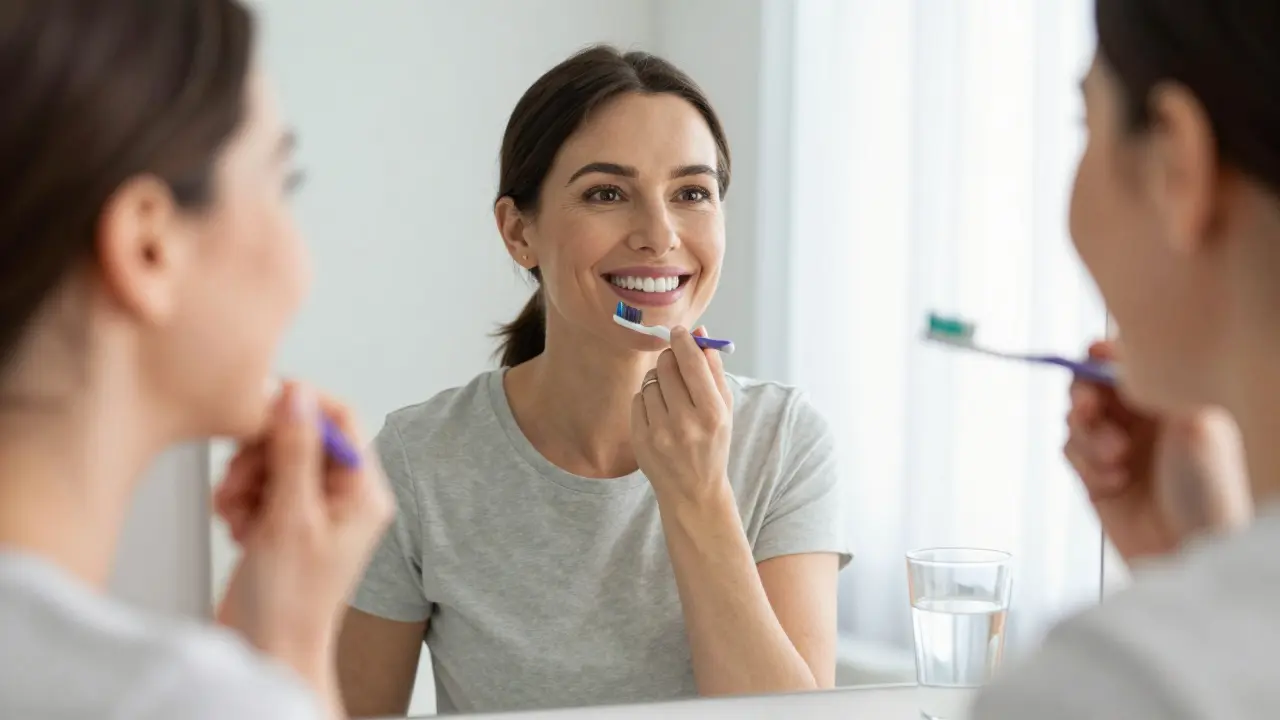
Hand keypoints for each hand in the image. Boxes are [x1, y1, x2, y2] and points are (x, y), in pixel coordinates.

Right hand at [212, 381, 393, 706]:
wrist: (268, 652)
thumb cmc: (290, 602)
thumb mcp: (292, 517)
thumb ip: (295, 451)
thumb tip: (298, 396)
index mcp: (363, 492)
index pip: (341, 420)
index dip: (301, 406)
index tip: (262, 405)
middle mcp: (343, 497)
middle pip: (300, 436)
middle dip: (261, 454)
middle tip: (239, 480)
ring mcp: (313, 510)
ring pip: (274, 460)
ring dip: (244, 479)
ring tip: (236, 512)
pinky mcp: (284, 522)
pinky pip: (259, 486)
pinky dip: (241, 500)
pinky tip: (237, 528)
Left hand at [631, 327, 733, 503]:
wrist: (693, 491)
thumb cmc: (712, 445)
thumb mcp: (725, 410)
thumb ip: (713, 370)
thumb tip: (699, 333)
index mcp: (712, 413)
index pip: (692, 362)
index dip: (683, 341)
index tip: (679, 332)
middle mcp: (685, 423)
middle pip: (667, 366)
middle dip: (670, 358)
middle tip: (675, 362)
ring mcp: (659, 432)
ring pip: (650, 381)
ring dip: (658, 380)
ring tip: (670, 396)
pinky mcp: (640, 439)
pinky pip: (637, 399)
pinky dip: (646, 399)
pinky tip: (659, 413)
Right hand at [1064, 341, 1251, 561]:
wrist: (1191, 553)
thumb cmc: (1209, 495)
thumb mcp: (1194, 423)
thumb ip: (1154, 383)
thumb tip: (1116, 352)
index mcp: (1169, 401)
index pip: (1125, 364)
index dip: (1104, 358)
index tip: (1093, 360)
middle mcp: (1142, 422)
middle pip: (1091, 387)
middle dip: (1085, 397)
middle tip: (1089, 409)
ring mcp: (1118, 448)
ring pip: (1075, 421)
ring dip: (1088, 438)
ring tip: (1115, 459)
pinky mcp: (1097, 477)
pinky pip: (1070, 454)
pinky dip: (1085, 465)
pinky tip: (1113, 481)